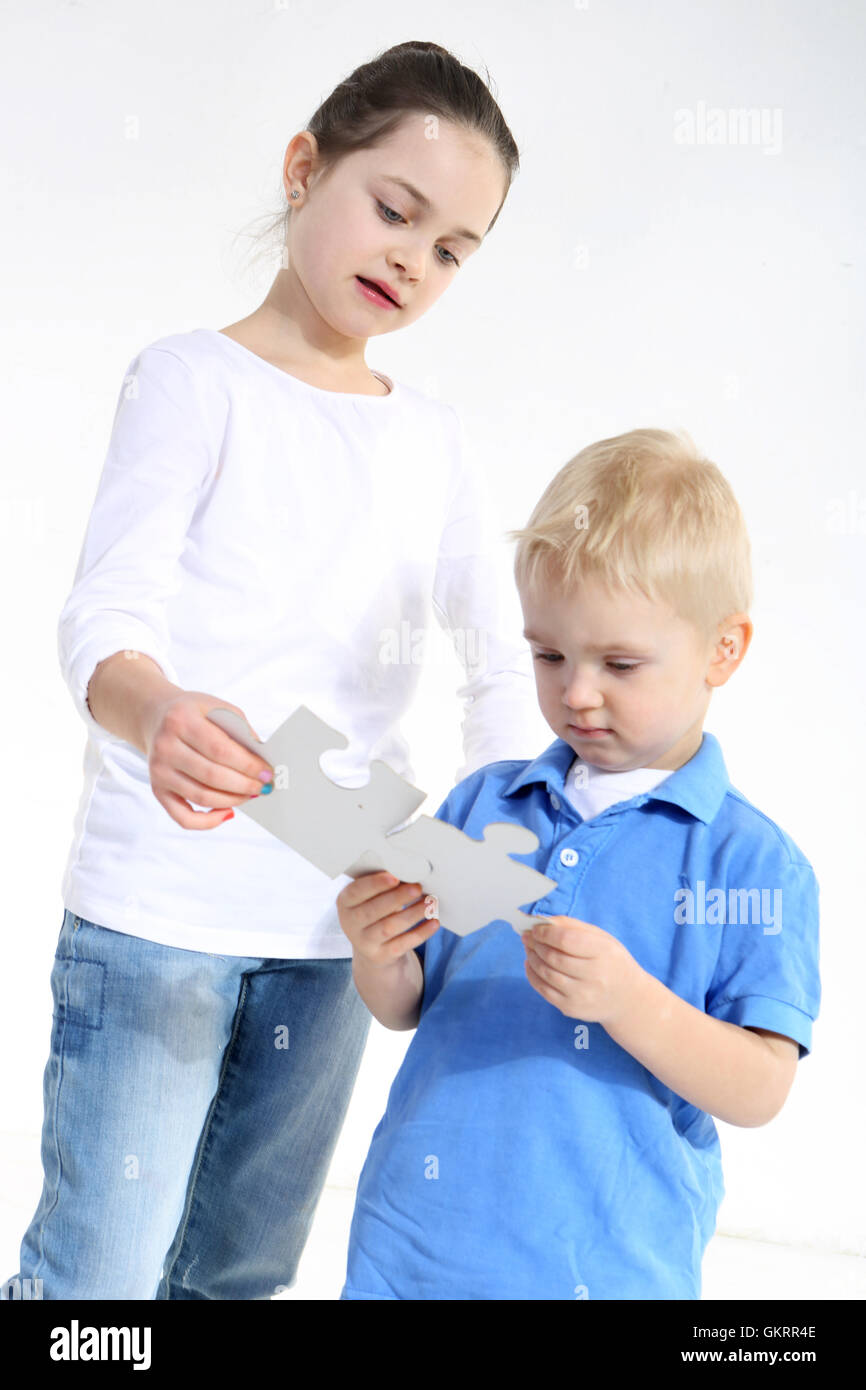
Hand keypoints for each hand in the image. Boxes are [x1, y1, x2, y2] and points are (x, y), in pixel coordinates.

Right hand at [141, 690, 273, 829]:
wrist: (157, 717)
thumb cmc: (196, 714)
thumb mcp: (218, 709)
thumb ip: (240, 733)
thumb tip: (261, 765)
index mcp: (181, 720)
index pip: (219, 749)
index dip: (247, 765)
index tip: (267, 773)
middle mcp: (165, 747)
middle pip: (211, 776)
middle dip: (244, 785)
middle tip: (264, 787)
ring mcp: (158, 771)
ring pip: (201, 797)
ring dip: (232, 801)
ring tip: (250, 795)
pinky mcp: (158, 790)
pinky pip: (183, 817)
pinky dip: (208, 822)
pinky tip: (228, 813)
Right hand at [336, 871, 439, 967]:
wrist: (372, 946)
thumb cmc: (375, 909)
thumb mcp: (371, 896)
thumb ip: (383, 884)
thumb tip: (409, 871)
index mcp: (345, 902)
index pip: (356, 892)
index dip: (374, 884)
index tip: (394, 877)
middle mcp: (350, 924)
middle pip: (373, 911)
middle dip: (397, 898)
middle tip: (417, 887)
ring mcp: (364, 942)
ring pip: (389, 928)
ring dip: (412, 913)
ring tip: (430, 902)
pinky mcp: (381, 956)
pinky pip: (403, 944)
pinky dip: (421, 933)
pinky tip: (434, 922)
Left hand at [521, 915, 645, 1024]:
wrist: (627, 999)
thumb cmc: (611, 962)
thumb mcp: (602, 938)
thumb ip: (573, 926)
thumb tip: (543, 921)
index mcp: (603, 952)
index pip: (566, 940)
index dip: (546, 933)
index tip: (536, 928)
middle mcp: (594, 976)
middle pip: (553, 957)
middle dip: (535, 944)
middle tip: (528, 937)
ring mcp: (582, 995)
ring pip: (545, 973)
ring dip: (532, 957)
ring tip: (529, 948)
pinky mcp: (571, 1008)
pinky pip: (543, 990)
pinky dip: (532, 975)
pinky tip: (531, 964)